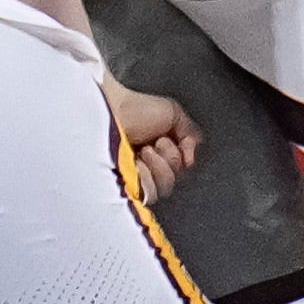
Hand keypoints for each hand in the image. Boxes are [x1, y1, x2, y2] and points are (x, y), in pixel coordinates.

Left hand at [110, 80, 199, 196]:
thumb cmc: (137, 109)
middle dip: (171, 159)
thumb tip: (191, 161)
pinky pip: (149, 194)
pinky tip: (137, 162)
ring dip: (159, 167)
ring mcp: (138, 179)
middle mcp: (151, 167)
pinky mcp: (127, 188)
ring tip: (145, 150)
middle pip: (176, 181)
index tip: (177, 142)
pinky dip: (147, 177)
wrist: (112, 111)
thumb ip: (191, 135)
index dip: (184, 158)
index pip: (183, 170)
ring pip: (164, 189)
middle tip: (156, 142)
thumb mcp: (174, 113)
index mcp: (162, 151)